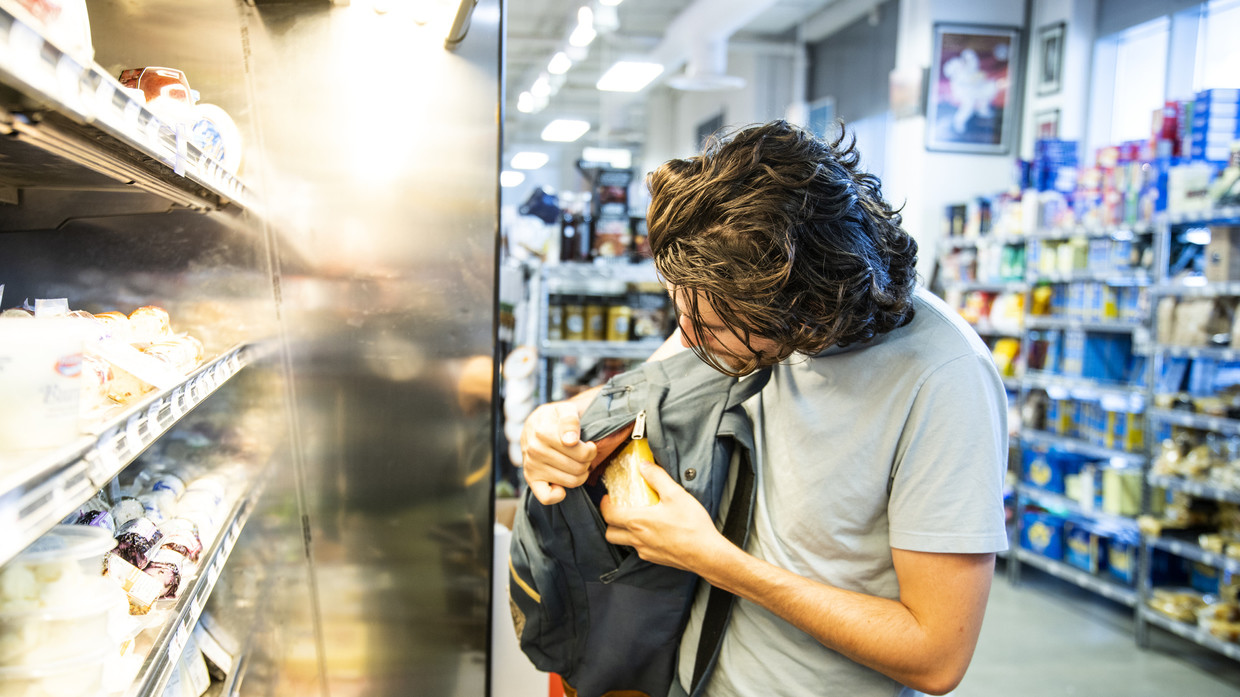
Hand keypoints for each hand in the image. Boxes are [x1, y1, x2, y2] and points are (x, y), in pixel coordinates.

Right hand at [519, 401, 596, 503]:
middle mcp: (535, 450)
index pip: (582, 453)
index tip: (589, 445)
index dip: (591, 450)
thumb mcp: (564, 410)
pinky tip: (562, 485)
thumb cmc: (554, 418)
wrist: (534, 425)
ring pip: (571, 481)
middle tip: (584, 456)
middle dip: (587, 462)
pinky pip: (546, 497)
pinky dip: (558, 494)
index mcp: (543, 432)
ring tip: (577, 464)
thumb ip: (569, 420)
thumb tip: (571, 440)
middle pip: (579, 467)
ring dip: (580, 475)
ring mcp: (531, 466)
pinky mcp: (530, 479)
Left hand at [600, 461, 728, 571]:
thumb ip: (657, 477)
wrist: (706, 554)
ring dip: (623, 532)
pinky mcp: (656, 559)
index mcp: (638, 522)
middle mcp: (637, 539)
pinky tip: (653, 532)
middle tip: (618, 510)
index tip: (608, 497)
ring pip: (623, 543)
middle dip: (610, 521)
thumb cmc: (692, 526)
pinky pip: (639, 550)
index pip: (609, 514)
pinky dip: (639, 540)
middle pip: (610, 533)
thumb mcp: (675, 494)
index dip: (604, 505)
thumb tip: (644, 466)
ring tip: (634, 520)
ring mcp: (646, 551)